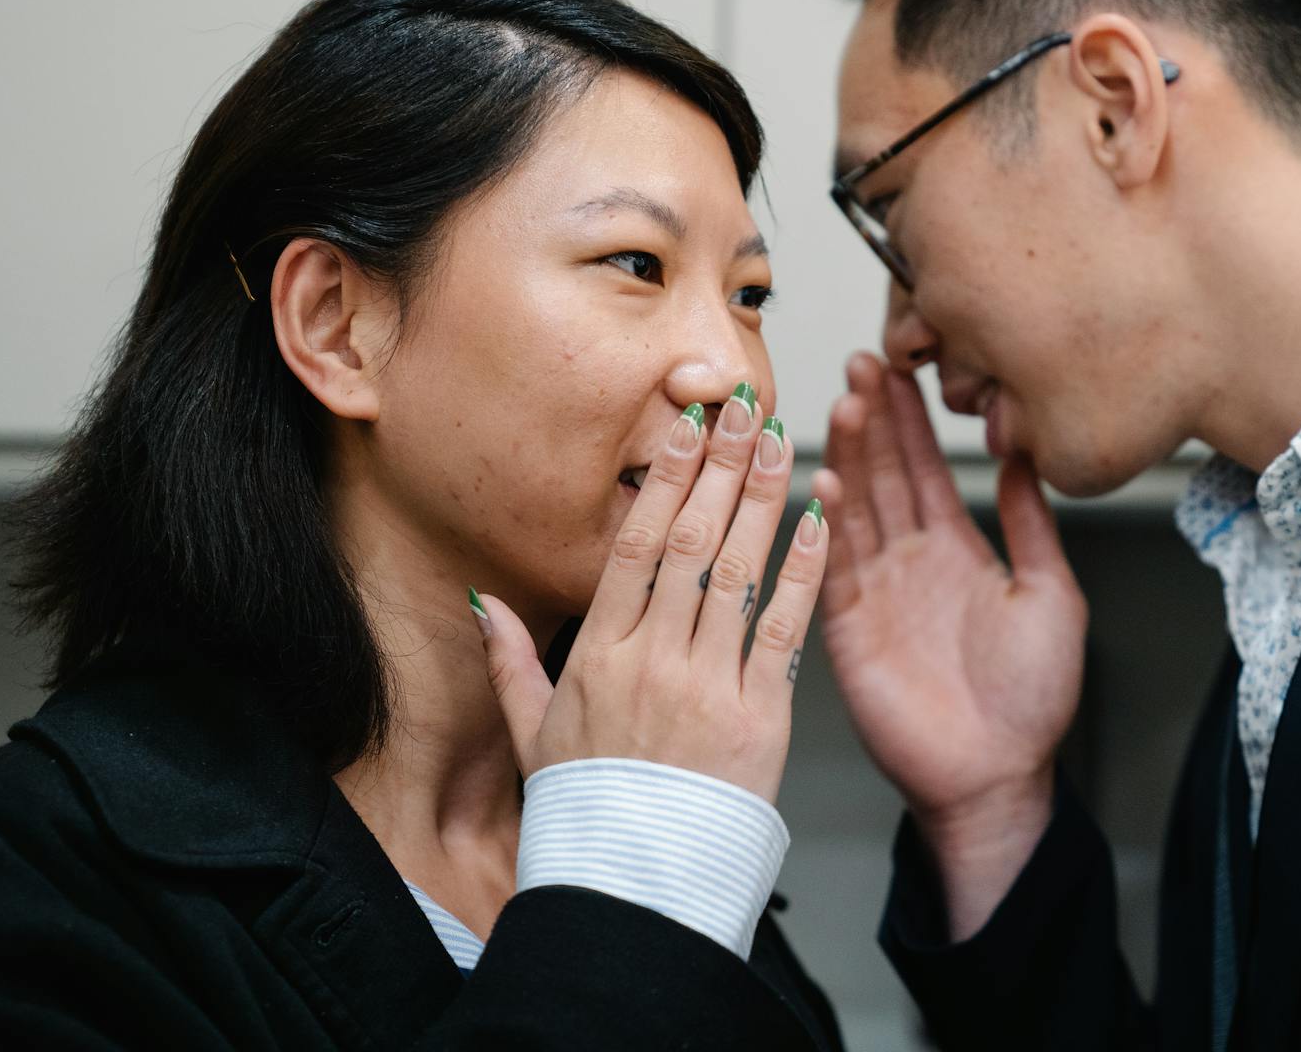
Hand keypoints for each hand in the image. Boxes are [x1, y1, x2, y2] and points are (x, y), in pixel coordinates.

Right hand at [474, 392, 828, 805]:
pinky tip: (817, 521)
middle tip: (742, 408)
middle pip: (688, 543)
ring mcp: (706, 686)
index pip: (634, 546)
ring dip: (760, 500)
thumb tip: (483, 602)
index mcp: (597, 657)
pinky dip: (801, 571)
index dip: (664, 479)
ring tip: (780, 442)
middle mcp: (651, 661)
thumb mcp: (534, 735)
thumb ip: (511, 662)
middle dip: (717, 468)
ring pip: (735, 572)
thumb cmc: (590, 813)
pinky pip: (782, 630)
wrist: (636, 891)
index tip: (686, 426)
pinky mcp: (759, 718)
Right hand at [817, 355, 1086, 933]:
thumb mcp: (1052, 596)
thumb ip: (1031, 526)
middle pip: (882, 474)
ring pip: (855, 508)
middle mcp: (908, 561)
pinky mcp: (847, 628)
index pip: (923, 468)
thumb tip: (1023, 458)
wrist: (998, 776)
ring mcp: (874, 591)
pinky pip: (833, 566)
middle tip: (859, 363)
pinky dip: (826, 524)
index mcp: (955, 549)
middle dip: (870, 418)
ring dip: (848, 456)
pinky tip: (823, 480)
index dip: (908, 418)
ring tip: (843, 403)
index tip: (895, 367)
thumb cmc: (1031, 700)